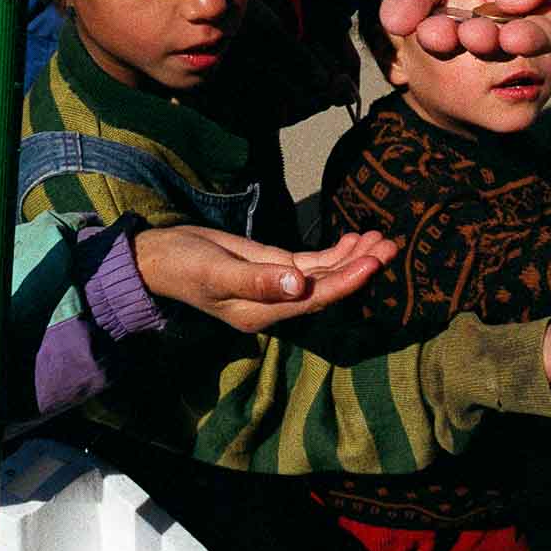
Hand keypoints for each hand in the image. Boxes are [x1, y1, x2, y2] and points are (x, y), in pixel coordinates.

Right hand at [134, 227, 397, 332]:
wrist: (159, 259)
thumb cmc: (183, 266)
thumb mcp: (216, 272)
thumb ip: (256, 280)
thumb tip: (298, 285)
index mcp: (262, 312)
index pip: (315, 299)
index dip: (346, 282)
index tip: (373, 262)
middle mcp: (275, 304)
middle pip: (327, 288)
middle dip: (359, 267)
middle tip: (390, 245)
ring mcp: (276, 287)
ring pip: (323, 275)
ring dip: (352, 257)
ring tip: (381, 239)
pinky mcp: (273, 268)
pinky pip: (311, 264)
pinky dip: (334, 253)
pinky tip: (355, 240)